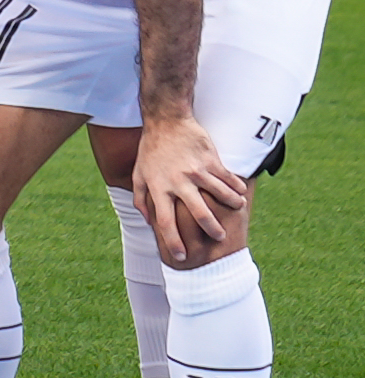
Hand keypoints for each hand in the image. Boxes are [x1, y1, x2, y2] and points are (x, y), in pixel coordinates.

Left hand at [132, 115, 247, 259]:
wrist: (167, 120)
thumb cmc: (151, 150)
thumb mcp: (138, 174)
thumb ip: (141, 199)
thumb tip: (149, 223)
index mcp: (158, 188)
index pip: (165, 221)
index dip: (173, 241)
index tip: (182, 257)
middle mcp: (178, 181)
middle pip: (198, 213)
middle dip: (211, 229)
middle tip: (219, 238)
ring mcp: (196, 171)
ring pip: (220, 195)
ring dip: (232, 205)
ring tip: (237, 210)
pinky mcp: (210, 160)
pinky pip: (228, 179)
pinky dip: (236, 188)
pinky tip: (240, 194)